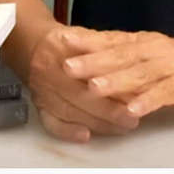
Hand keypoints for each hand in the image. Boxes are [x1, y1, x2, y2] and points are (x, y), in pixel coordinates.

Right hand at [25, 25, 140, 142]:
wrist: (36, 45)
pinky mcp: (38, 106)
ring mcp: (42, 90)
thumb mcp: (90, 36)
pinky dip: (67, 132)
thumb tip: (137, 73)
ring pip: (69, 111)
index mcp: (62, 48)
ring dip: (97, 123)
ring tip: (121, 128)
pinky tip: (85, 136)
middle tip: (132, 120)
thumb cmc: (72, 43)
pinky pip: (50, 123)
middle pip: (80, 95)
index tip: (137, 98)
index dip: (114, 86)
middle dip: (110, 111)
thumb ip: (109, 51)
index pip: (91, 71)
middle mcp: (49, 70)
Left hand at [60, 29, 173, 118]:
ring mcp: (169, 67)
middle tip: (67, 67)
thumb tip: (85, 61)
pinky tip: (131, 110)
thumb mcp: (147, 56)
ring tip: (93, 88)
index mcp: (141, 42)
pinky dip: (147, 102)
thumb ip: (120, 60)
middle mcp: (153, 50)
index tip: (60, 40)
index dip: (85, 40)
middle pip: (120, 55)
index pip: (109, 39)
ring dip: (116, 81)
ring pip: (139, 74)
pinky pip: (163, 94)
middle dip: (93, 62)